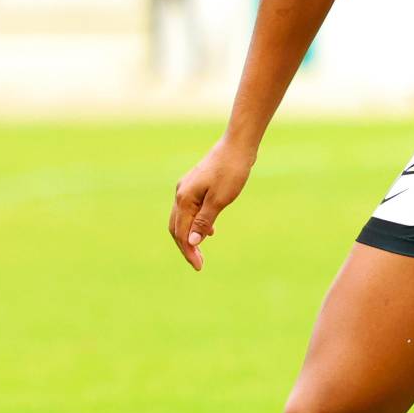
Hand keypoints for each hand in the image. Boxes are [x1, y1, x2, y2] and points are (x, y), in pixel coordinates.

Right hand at [169, 140, 254, 271]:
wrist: (237, 145)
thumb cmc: (231, 171)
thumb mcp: (220, 200)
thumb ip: (204, 221)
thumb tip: (192, 242)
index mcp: (184, 199)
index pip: (181, 233)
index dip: (188, 252)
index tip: (198, 267)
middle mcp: (180, 193)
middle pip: (176, 227)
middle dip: (186, 247)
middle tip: (198, 264)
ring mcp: (186, 188)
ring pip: (182, 219)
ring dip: (189, 236)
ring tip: (201, 252)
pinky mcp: (195, 185)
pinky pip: (190, 209)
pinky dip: (195, 223)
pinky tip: (210, 231)